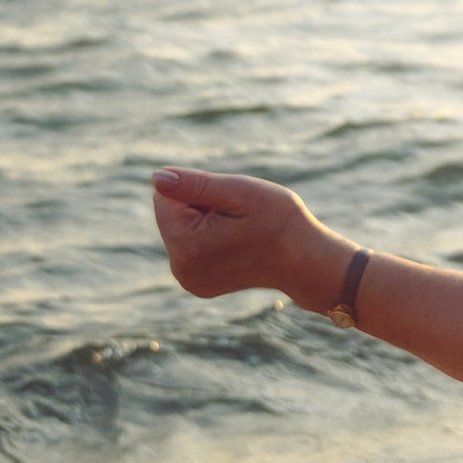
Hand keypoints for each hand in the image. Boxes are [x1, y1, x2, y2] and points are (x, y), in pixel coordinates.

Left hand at [151, 166, 345, 308]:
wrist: (305, 260)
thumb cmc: (279, 221)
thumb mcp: (239, 192)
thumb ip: (194, 184)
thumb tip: (157, 178)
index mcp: (186, 246)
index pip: (164, 196)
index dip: (196, 190)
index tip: (227, 205)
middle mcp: (180, 269)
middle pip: (170, 214)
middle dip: (198, 206)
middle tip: (236, 218)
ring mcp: (188, 280)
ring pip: (180, 228)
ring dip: (204, 220)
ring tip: (238, 231)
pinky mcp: (196, 284)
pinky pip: (189, 246)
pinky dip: (208, 238)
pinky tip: (235, 244)